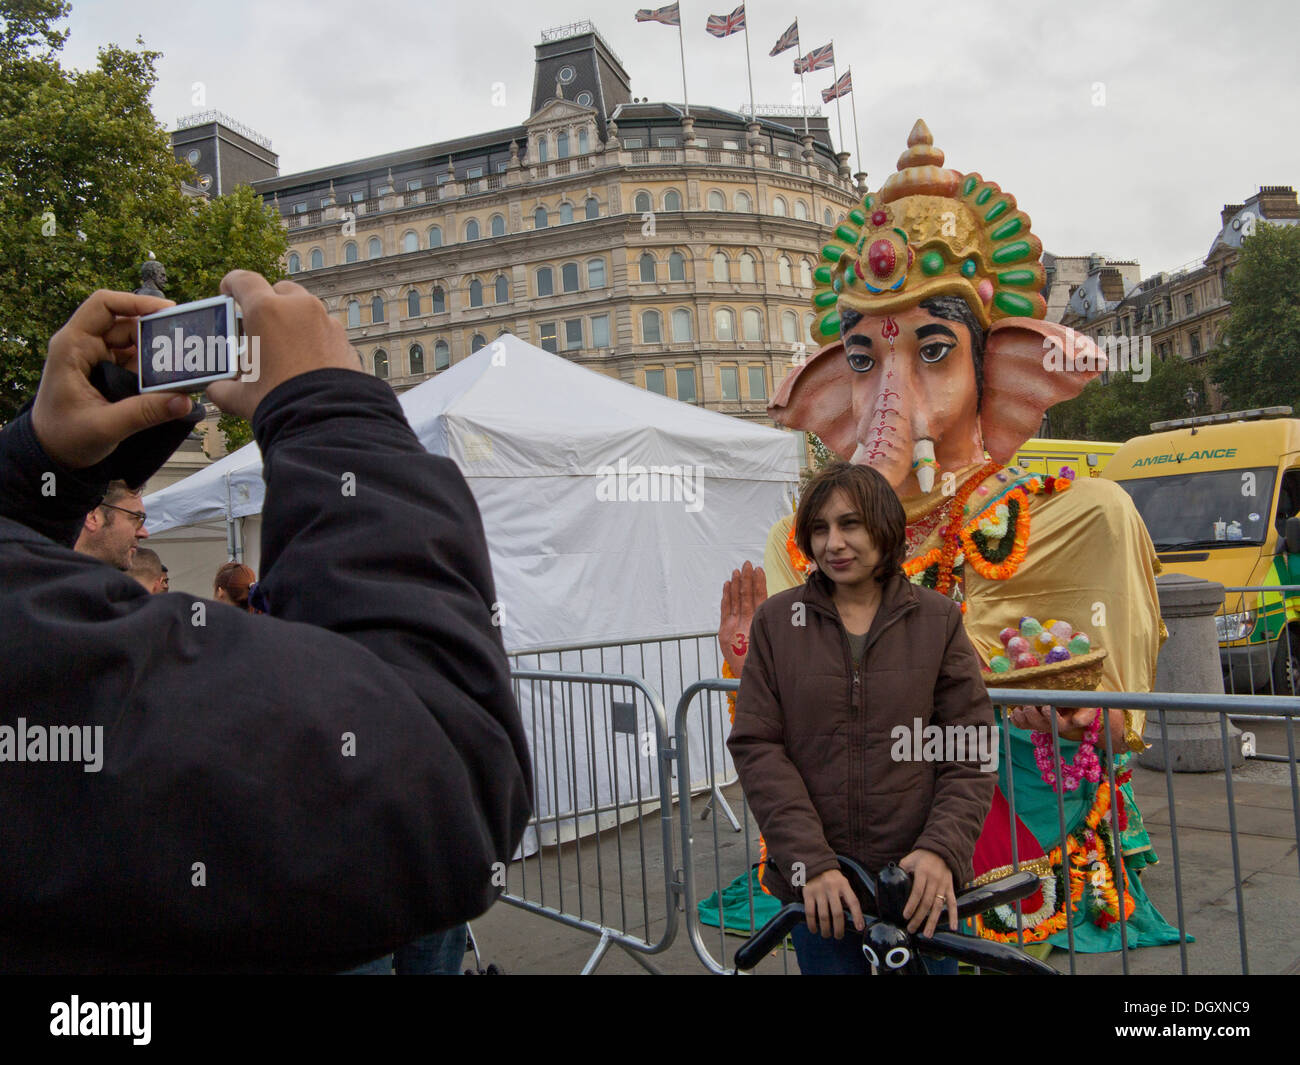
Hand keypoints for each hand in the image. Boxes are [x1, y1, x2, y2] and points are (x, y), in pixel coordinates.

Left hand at [30, 290, 191, 469]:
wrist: (52, 455)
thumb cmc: (64, 438)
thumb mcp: (105, 426)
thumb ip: (144, 413)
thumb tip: (184, 401)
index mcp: (72, 347)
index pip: (103, 305)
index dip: (135, 302)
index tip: (167, 311)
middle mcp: (85, 347)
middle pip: (127, 324)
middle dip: (156, 333)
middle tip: (185, 345)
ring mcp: (98, 359)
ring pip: (135, 343)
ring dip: (158, 353)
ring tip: (183, 365)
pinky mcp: (109, 373)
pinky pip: (137, 362)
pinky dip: (155, 369)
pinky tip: (171, 379)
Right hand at [205, 271, 362, 420]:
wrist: (328, 423)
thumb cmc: (282, 403)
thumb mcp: (241, 396)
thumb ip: (222, 387)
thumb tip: (216, 389)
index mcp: (267, 311)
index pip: (244, 281)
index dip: (232, 283)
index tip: (227, 291)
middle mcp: (299, 308)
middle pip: (279, 291)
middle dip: (268, 303)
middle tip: (258, 325)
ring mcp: (326, 322)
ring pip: (306, 309)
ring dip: (294, 320)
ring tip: (283, 346)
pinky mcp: (345, 340)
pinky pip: (325, 330)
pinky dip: (315, 338)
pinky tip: (307, 361)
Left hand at [718, 560, 766, 676]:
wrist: (747, 678)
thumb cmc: (763, 659)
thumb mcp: (770, 641)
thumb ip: (770, 623)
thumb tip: (776, 607)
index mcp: (759, 625)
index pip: (760, 598)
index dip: (759, 583)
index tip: (759, 570)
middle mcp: (745, 624)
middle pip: (746, 596)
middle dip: (746, 578)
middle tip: (747, 564)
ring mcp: (732, 627)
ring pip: (734, 600)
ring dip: (736, 583)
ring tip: (738, 570)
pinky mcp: (724, 632)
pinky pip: (725, 609)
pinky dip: (726, 596)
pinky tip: (728, 584)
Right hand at [801, 869, 864, 938]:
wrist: (814, 865)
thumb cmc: (832, 879)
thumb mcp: (843, 883)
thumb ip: (847, 897)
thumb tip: (852, 918)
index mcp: (843, 885)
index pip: (853, 902)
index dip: (858, 916)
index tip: (860, 928)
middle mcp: (832, 888)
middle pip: (837, 913)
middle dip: (839, 929)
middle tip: (838, 936)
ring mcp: (819, 891)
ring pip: (824, 916)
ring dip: (826, 929)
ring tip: (827, 935)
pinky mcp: (808, 893)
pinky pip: (810, 912)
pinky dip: (812, 924)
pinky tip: (814, 930)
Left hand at [899, 848, 956, 937]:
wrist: (942, 849)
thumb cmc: (922, 855)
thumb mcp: (909, 859)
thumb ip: (901, 869)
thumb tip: (891, 880)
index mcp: (923, 873)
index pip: (917, 892)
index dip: (911, 905)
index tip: (905, 916)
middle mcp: (935, 881)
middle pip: (927, 903)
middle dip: (919, 918)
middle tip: (911, 929)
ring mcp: (944, 885)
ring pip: (939, 906)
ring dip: (933, 921)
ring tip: (927, 934)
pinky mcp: (950, 888)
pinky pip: (953, 903)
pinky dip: (954, 915)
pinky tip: (953, 927)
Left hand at [1006, 705, 1098, 734]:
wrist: (1074, 708)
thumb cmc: (1081, 707)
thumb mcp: (1088, 710)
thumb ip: (1085, 715)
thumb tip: (1076, 721)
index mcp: (1065, 724)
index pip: (1056, 724)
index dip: (1049, 716)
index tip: (1046, 706)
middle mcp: (1050, 726)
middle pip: (1038, 724)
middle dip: (1032, 713)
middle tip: (1031, 703)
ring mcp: (1039, 724)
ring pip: (1027, 724)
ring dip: (1021, 715)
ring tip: (1021, 706)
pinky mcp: (1031, 722)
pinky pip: (1020, 724)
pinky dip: (1015, 718)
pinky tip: (1016, 710)